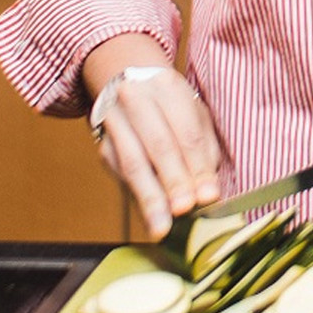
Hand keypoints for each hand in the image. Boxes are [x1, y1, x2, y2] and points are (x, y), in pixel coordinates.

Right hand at [93, 68, 222, 238]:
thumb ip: (204, 150)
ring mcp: (116, 123)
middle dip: (173, 181)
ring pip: (133, 164)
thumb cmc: (170, 104)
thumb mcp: (194, 113)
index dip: (197, 166)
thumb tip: (207, 191)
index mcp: (168, 88)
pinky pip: (121, 176)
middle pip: (158, 146)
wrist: (128, 85)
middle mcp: (137, 100)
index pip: (186, 132)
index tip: (207, 195)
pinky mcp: (104, 147)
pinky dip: (138, 199)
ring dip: (150, 198)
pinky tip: (150, 218)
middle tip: (184, 210)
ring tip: (162, 226)